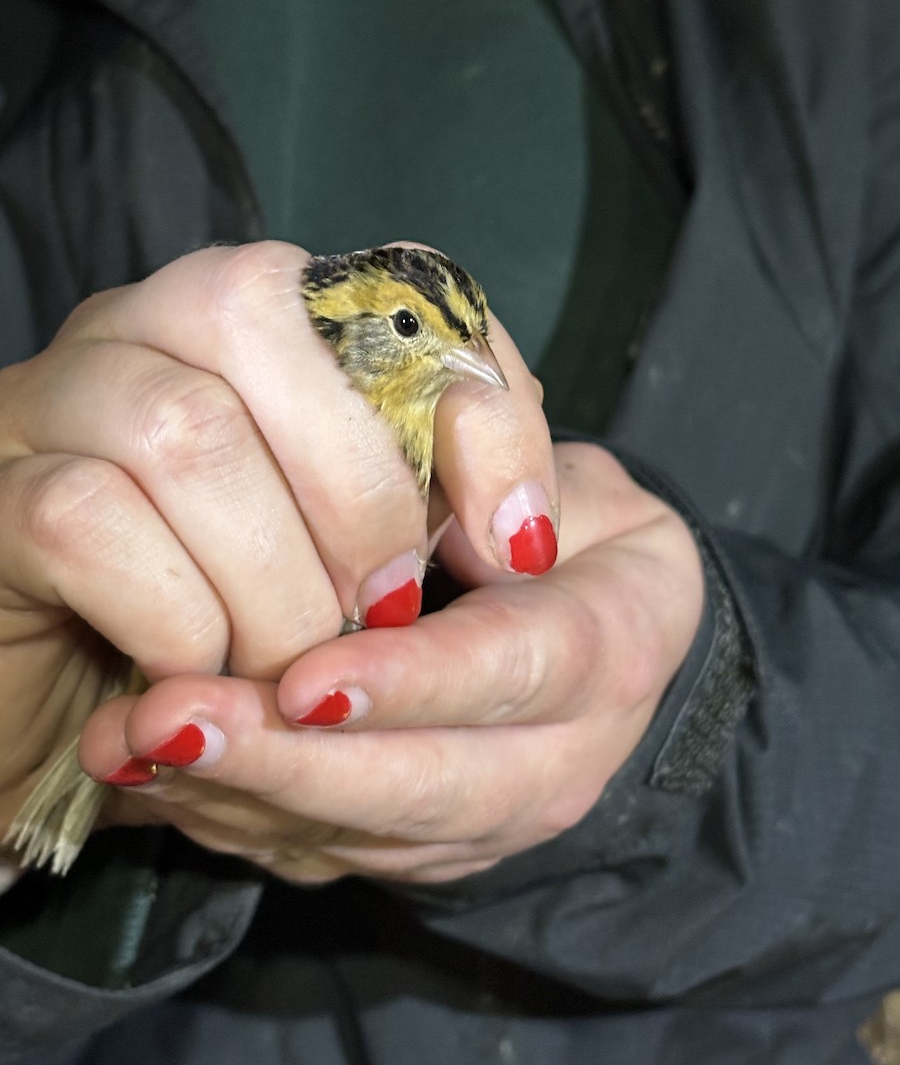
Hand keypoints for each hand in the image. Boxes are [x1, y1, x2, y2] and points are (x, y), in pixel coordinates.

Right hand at [0, 241, 553, 837]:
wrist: (66, 707)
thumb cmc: (230, 620)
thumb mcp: (358, 559)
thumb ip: (438, 512)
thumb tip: (522, 535)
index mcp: (249, 323)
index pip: (385, 285)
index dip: (472, 403)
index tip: (518, 544)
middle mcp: (143, 327)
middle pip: (261, 312)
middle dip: (358, 484)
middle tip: (386, 604)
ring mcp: (50, 400)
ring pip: (183, 429)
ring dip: (271, 580)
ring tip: (290, 664)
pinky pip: (87, 520)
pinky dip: (176, 617)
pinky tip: (196, 670)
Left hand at [78, 444, 702, 883]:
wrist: (606, 633)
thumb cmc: (583, 534)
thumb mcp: (586, 484)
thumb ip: (524, 478)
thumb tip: (471, 530)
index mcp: (606, 654)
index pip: (509, 672)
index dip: (408, 682)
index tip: (305, 679)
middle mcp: (551, 766)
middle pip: (419, 785)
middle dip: (289, 761)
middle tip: (170, 721)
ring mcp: (480, 823)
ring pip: (354, 831)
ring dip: (235, 794)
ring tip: (124, 747)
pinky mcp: (419, 846)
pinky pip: (318, 848)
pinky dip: (227, 813)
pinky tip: (144, 773)